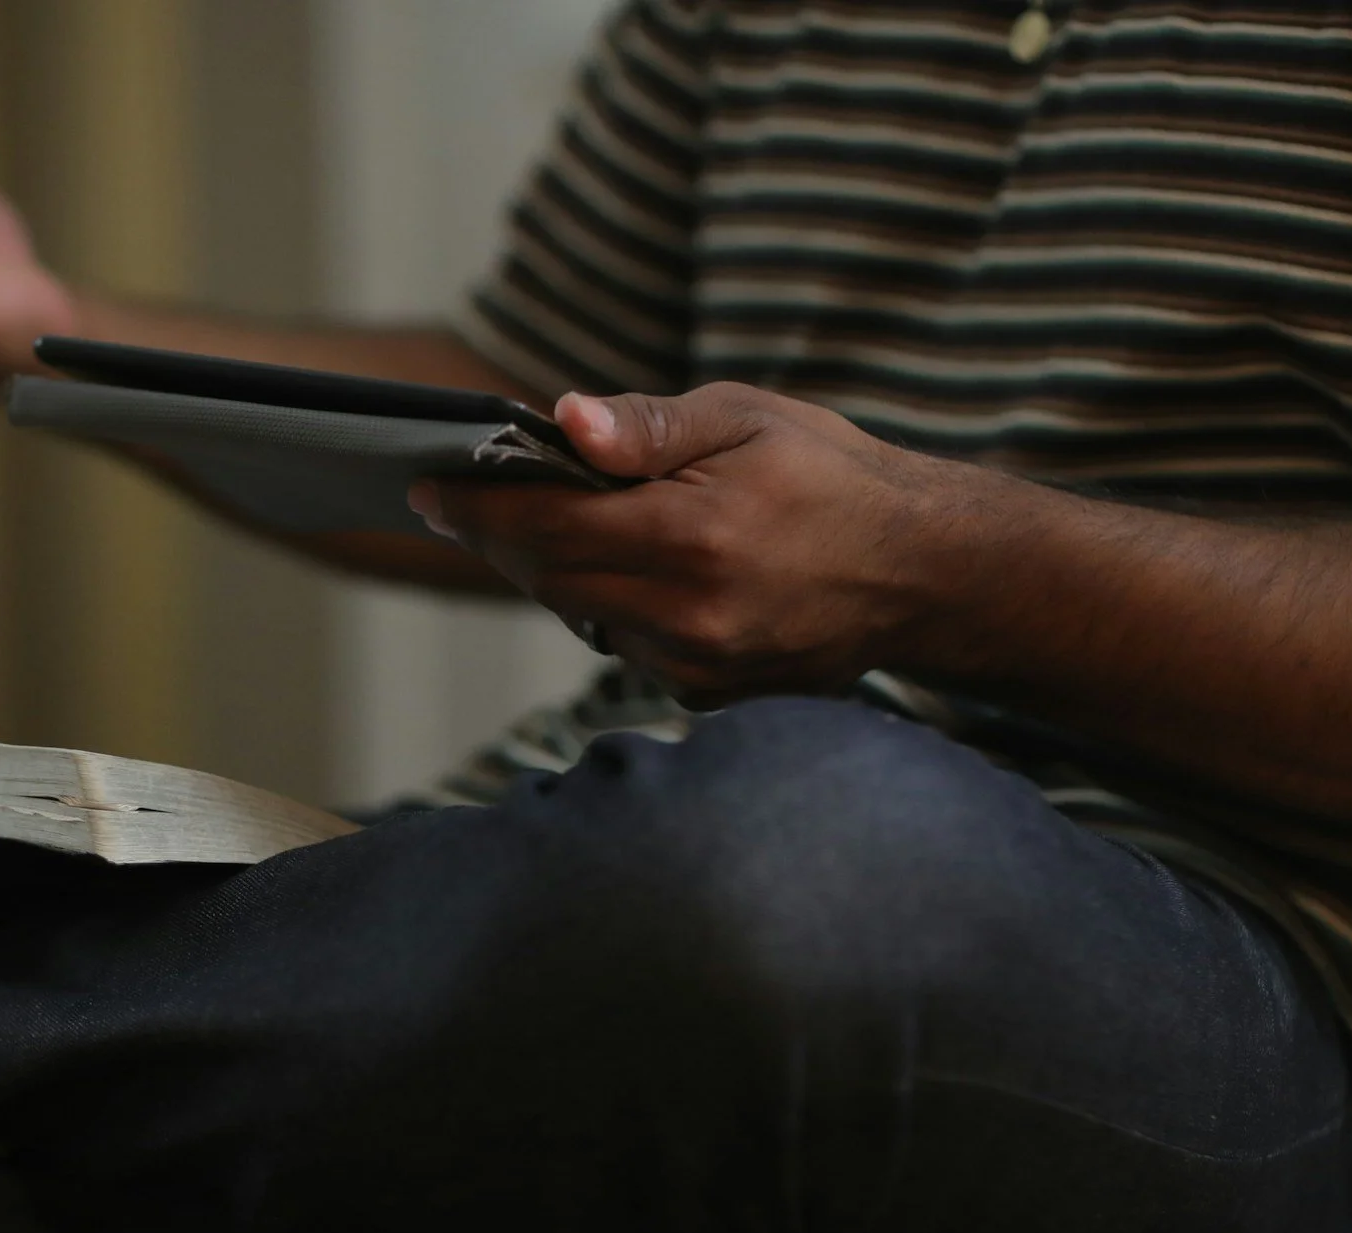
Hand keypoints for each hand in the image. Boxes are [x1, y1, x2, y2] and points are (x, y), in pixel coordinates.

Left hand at [411, 383, 973, 698]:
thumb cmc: (831, 477)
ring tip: (537, 523)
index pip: (544, 529)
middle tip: (462, 499)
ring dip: (550, 571)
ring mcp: (697, 666)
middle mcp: (688, 616)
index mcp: (692, 538)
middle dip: (499, 538)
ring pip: (579, 615)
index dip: (476, 508)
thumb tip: (564, 421)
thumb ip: (648, 428)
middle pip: (547, 579)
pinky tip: (622, 568)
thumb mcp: (747, 420)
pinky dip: (605, 605)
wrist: (926, 571)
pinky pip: (623, 646)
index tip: (425, 487)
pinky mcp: (708, 694)